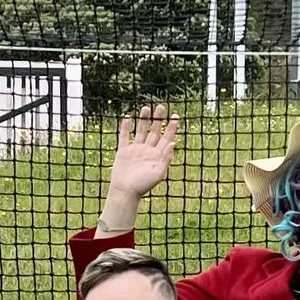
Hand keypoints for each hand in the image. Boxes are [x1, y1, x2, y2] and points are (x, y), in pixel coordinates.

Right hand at [99, 103, 178, 229]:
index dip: (172, 128)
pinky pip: (125, 136)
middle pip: (155, 132)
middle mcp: (147, 151)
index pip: (167, 138)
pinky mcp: (123, 151)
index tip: (176, 116)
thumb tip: (173, 143)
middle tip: (161, 107)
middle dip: (158, 120)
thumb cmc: (142, 186)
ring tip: (146, 108)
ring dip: (144, 120)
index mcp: (157, 155)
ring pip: (141, 131)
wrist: (125, 192)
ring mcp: (135, 150)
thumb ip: (166, 158)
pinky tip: (128, 117)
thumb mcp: (158, 173)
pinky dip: (126, 127)